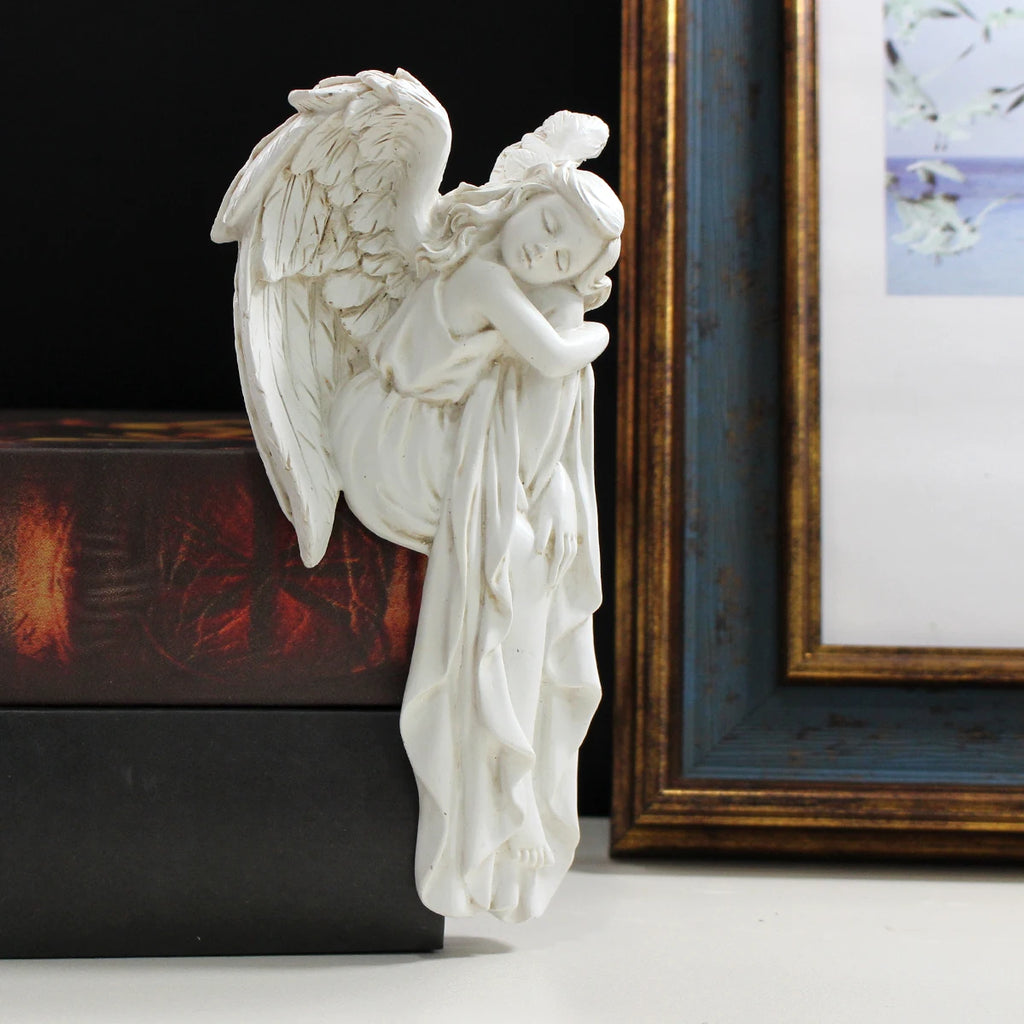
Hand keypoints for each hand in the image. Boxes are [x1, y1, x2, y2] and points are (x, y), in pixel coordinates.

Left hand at [530, 465, 577, 587]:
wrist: (563, 483)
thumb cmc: (550, 498)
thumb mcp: (544, 515)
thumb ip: (543, 534)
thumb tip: (540, 553)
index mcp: (562, 529)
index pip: (558, 555)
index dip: (553, 570)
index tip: (548, 584)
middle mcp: (569, 532)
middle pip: (566, 558)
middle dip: (558, 573)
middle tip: (551, 587)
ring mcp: (572, 530)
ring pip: (571, 553)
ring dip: (564, 567)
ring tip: (556, 578)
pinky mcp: (572, 527)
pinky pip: (572, 547)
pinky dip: (568, 557)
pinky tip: (563, 563)